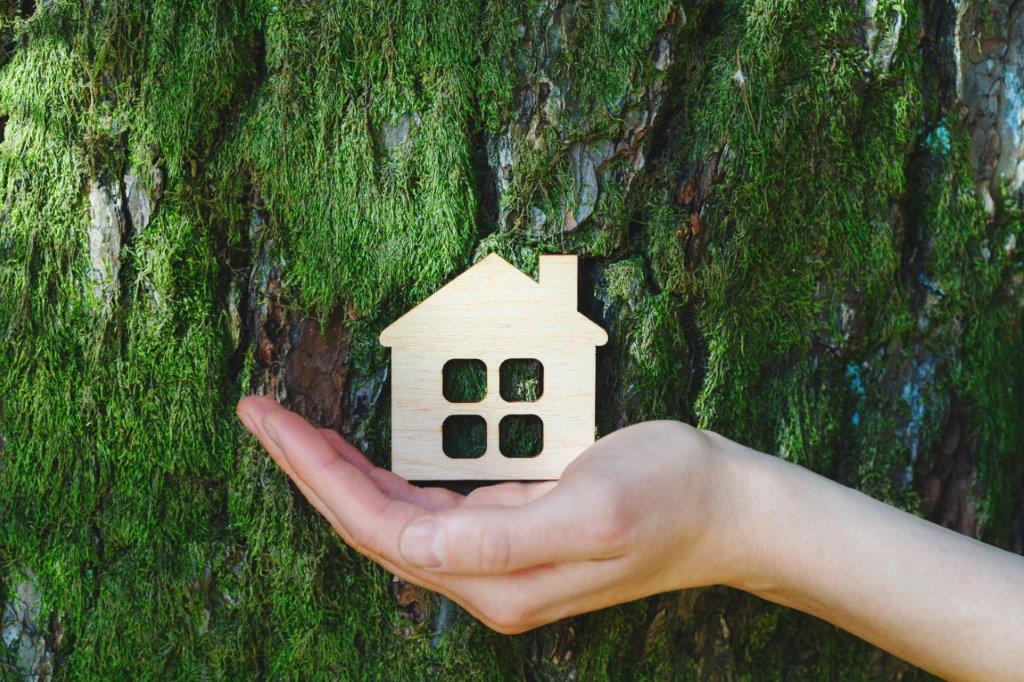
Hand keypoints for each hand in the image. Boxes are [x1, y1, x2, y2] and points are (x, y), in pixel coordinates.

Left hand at [236, 396, 750, 632]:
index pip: (378, 527)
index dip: (317, 474)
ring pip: (391, 517)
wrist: (725, 506)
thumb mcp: (589, 511)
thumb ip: (499, 538)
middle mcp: (487, 579)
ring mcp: (497, 559)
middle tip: (260, 414)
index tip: (272, 420)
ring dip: (338, 474)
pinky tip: (362, 456)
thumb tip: (414, 543)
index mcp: (496, 581)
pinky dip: (384, 477)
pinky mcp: (510, 532)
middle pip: (370, 525)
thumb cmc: (669, 498)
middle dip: (310, 469)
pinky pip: (425, 508)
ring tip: (292, 430)